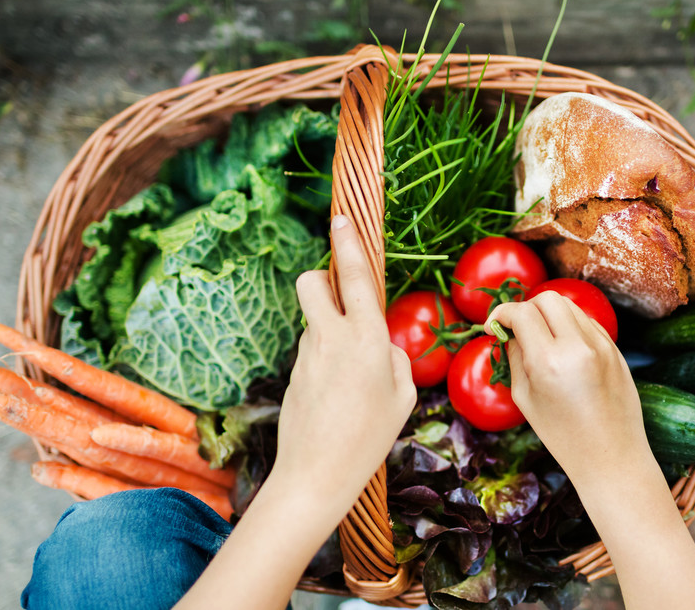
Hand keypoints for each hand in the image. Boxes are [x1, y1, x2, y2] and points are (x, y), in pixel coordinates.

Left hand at [176, 216, 416, 609]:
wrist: (315, 474)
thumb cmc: (368, 438)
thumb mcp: (401, 397)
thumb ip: (395, 360)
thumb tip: (382, 345)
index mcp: (366, 339)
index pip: (354, 278)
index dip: (348, 245)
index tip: (341, 219)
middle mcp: (331, 338)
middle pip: (312, 282)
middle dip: (320, 277)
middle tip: (338, 296)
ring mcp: (306, 355)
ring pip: (315, 322)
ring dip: (330, 332)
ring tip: (351, 383)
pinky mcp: (293, 373)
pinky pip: (312, 353)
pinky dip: (325, 363)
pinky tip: (336, 400)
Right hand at [485, 292, 650, 484]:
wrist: (611, 455)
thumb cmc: (562, 435)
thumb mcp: (525, 398)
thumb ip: (515, 357)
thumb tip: (509, 331)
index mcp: (549, 361)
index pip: (521, 313)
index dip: (501, 314)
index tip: (493, 327)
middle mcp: (578, 346)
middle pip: (547, 299)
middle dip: (526, 308)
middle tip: (518, 329)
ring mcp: (601, 345)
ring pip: (569, 306)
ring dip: (549, 315)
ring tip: (541, 340)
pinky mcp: (615, 349)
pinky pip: (587, 322)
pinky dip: (570, 326)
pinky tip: (564, 349)